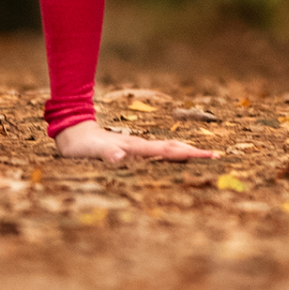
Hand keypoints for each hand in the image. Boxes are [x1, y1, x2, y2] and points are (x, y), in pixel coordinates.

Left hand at [52, 120, 217, 162]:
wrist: (72, 130)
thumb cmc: (80, 145)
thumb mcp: (90, 152)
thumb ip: (104, 153)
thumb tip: (119, 156)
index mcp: (135, 147)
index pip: (166, 151)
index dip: (187, 153)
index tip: (209, 155)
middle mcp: (138, 146)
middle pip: (171, 147)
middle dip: (193, 152)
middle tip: (217, 156)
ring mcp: (135, 147)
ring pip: (165, 149)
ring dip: (184, 152)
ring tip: (202, 156)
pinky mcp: (130, 151)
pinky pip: (156, 153)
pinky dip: (170, 155)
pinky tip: (173, 159)